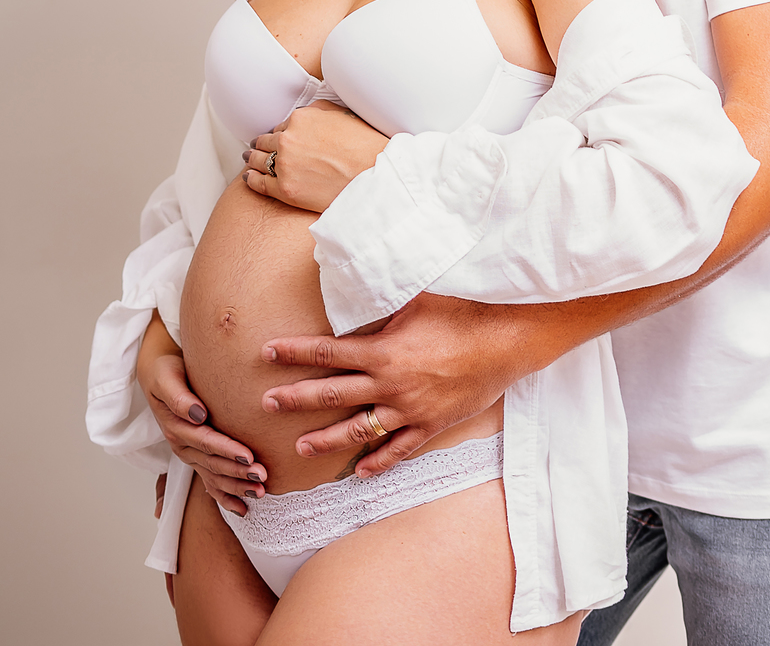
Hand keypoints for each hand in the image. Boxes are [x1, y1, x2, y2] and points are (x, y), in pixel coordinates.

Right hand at [137, 318, 266, 516]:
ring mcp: (189, 454)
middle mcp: (182, 445)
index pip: (206, 441)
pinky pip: (209, 482)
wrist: (158, 374)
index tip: (248, 455)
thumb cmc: (165, 372)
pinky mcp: (195, 456)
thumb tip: (197, 413)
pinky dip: (225, 497)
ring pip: (214, 476)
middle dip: (238, 472)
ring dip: (236, 486)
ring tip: (260, 493)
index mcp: (176, 428)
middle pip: (213, 463)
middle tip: (262, 477)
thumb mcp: (166, 378)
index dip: (227, 450)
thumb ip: (179, 397)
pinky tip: (243, 509)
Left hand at [242, 101, 388, 210]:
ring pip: (258, 160)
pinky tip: (248, 177)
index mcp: (300, 119)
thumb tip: (306, 113)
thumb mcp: (341, 114)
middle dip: (262, 144)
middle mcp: (288, 140)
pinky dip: (251, 179)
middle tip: (257, 147)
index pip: (281, 125)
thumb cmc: (363, 145)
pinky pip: (259, 183)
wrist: (374, 175)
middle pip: (265, 141)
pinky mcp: (285, 190)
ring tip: (250, 160)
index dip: (280, 133)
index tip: (278, 138)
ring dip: (253, 158)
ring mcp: (284, 166)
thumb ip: (317, 111)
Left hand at [259, 293, 537, 475]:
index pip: (327, 351)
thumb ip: (382, 307)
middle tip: (266, 404)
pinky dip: (378, 462)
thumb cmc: (461, 315)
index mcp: (383, 351)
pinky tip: (361, 472)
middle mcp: (389, 384)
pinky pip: (398, 450)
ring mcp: (409, 410)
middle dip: (296, 398)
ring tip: (300, 447)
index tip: (267, 352)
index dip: (295, 352)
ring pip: (359, 430)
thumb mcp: (416, 300)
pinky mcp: (430, 426)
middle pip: (333, 394)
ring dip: (326, 439)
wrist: (504, 345)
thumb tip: (355, 297)